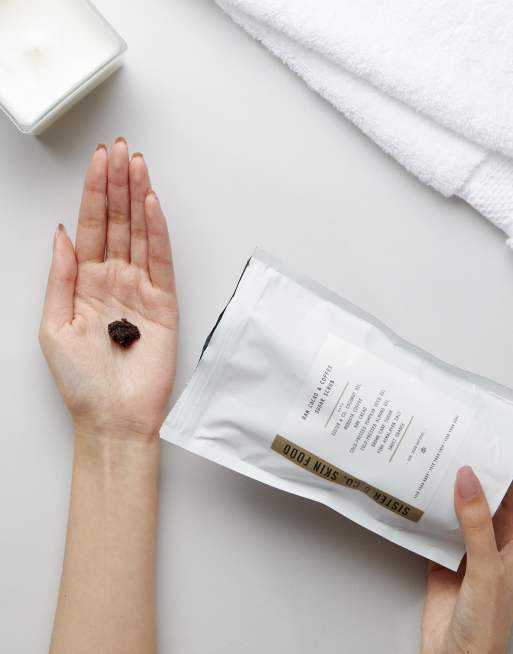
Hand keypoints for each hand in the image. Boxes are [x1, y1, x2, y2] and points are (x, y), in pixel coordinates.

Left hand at [40, 138, 177, 439]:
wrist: (113, 418)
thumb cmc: (81, 381)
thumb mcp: (53, 326)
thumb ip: (60, 277)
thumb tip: (62, 233)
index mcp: (85, 283)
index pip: (92, 227)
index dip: (94, 193)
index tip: (98, 161)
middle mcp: (113, 280)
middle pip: (117, 222)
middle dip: (117, 184)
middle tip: (120, 150)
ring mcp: (140, 289)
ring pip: (139, 233)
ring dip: (138, 198)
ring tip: (137, 165)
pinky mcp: (165, 303)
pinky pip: (161, 260)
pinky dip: (158, 232)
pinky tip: (153, 206)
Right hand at [421, 466, 512, 653]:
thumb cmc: (486, 626)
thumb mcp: (488, 569)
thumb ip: (477, 524)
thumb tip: (468, 481)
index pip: (511, 504)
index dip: (501, 478)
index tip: (486, 451)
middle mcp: (490, 548)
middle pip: (482, 506)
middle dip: (469, 482)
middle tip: (453, 453)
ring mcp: (465, 556)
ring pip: (456, 517)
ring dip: (445, 498)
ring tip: (432, 471)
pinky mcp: (440, 565)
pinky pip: (432, 534)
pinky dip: (423, 520)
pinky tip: (415, 505)